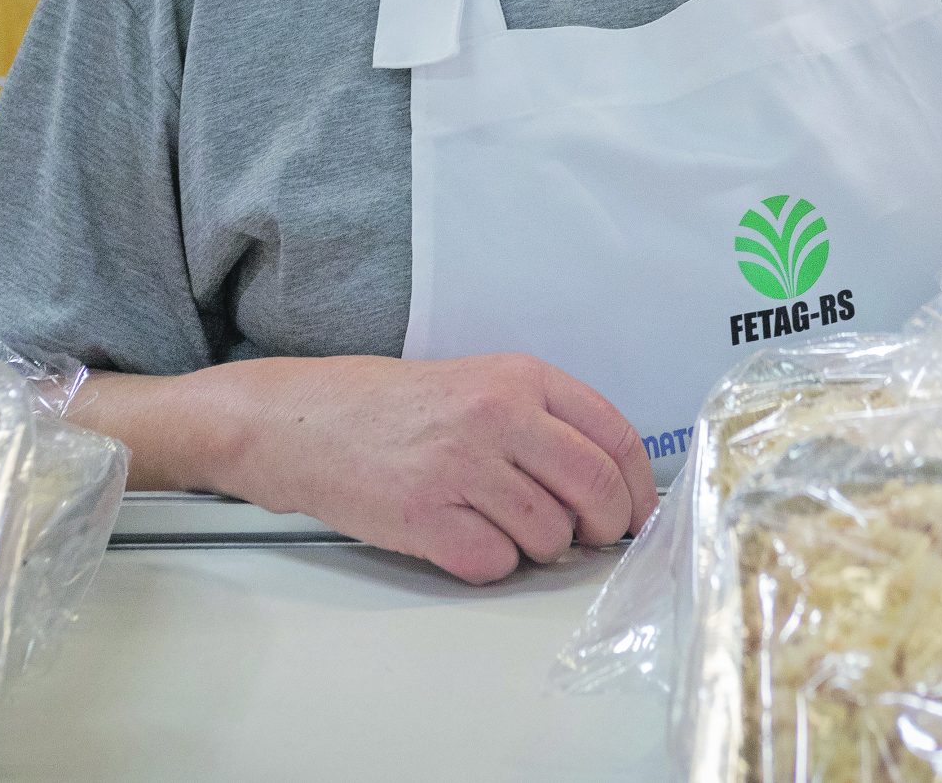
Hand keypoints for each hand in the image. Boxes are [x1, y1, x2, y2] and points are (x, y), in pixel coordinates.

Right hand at [222, 352, 658, 584]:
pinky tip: (464, 538)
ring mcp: (461, 467)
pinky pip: (495, 564)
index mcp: (520, 378)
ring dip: (539, 548)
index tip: (638, 514)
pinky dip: (490, 564)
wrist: (303, 420)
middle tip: (589, 538)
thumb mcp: (480, 383)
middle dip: (605, 528)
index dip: (638, 487)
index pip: (614, 437)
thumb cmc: (392, 407)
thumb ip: (543, 421)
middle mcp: (498, 416)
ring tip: (504, 528)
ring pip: (549, 536)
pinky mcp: (426, 516)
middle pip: (595, 490)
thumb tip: (608, 484)